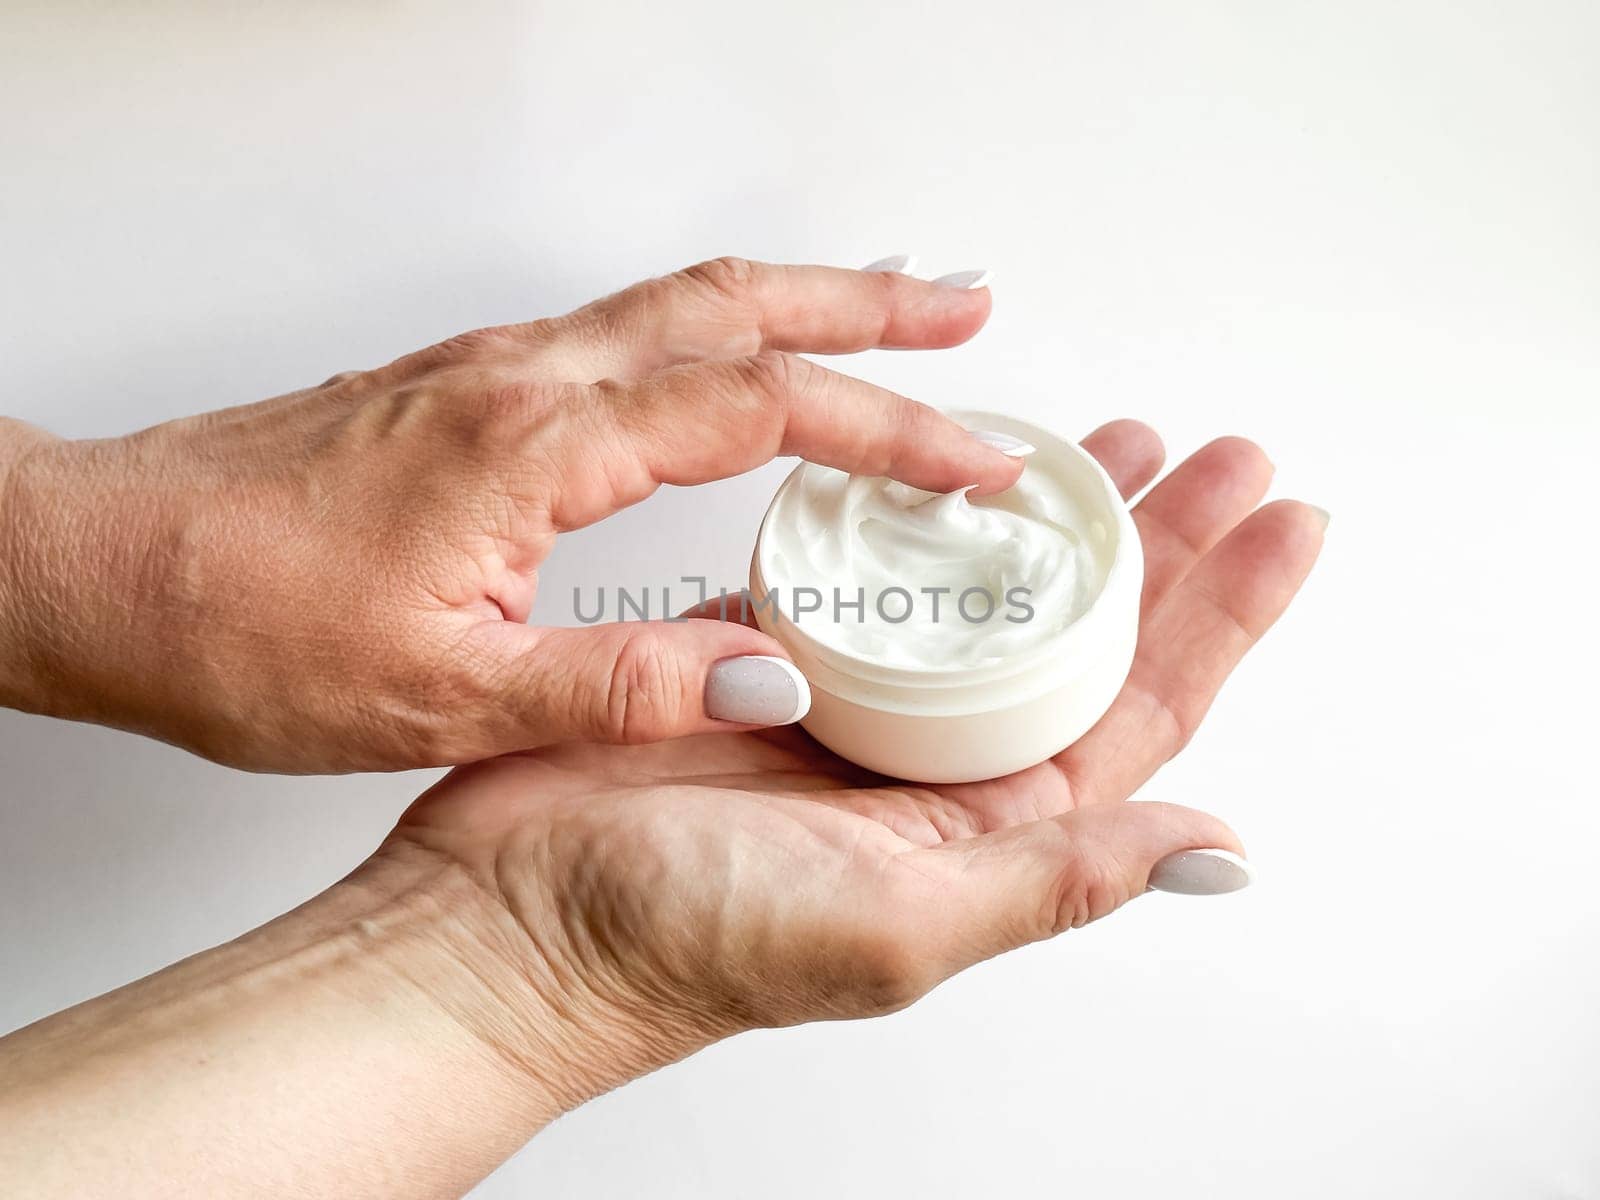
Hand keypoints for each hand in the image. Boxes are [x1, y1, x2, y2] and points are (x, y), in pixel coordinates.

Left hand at [0, 258, 1018, 770]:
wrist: (103, 564)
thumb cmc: (239, 621)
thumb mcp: (442, 694)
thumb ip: (616, 686)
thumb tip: (765, 684)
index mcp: (535, 446)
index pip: (760, 408)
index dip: (887, 427)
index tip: (976, 459)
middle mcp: (523, 380)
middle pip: (736, 301)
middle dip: (872, 301)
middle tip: (970, 310)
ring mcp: (493, 370)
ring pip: (681, 299)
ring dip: (800, 297)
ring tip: (889, 310)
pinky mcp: (467, 388)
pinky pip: (626, 328)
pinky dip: (715, 326)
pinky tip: (728, 365)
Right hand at [384, 421, 1325, 1105]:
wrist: (507, 920)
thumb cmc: (680, 945)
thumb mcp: (896, 923)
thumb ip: (1058, 876)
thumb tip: (1219, 850)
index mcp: (984, 827)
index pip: (1138, 704)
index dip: (1221, 613)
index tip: (1282, 522)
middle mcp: (932, 768)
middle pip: (1078, 632)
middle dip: (1159, 540)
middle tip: (1218, 453)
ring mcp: (852, 708)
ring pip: (980, 594)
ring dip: (1047, 518)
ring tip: (1111, 443)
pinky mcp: (765, 657)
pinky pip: (865, 575)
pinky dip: (914, 518)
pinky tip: (952, 471)